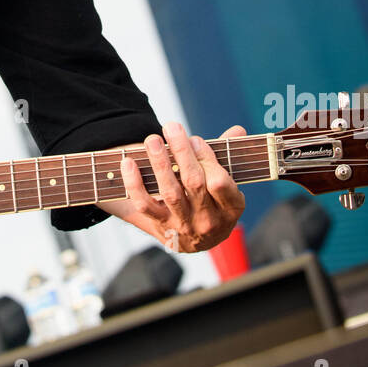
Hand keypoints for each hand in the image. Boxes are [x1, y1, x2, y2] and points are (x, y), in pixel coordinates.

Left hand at [97, 122, 246, 252]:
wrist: (198, 239)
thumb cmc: (213, 201)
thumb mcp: (227, 184)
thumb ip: (227, 156)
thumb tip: (238, 130)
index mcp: (230, 208)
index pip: (219, 183)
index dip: (206, 159)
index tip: (195, 140)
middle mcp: (208, 220)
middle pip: (193, 183)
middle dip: (182, 151)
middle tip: (172, 127)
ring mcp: (184, 225)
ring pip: (170, 193)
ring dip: (160, 163)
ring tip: (153, 140)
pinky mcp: (161, 226)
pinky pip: (145, 205)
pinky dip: (135, 184)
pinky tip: (129, 163)